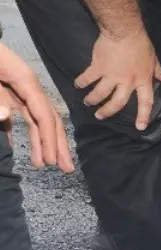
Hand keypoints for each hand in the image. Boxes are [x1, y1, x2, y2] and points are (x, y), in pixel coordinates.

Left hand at [0, 43, 72, 172]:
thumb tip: (7, 118)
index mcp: (25, 80)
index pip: (44, 114)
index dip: (49, 140)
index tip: (51, 162)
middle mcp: (27, 86)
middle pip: (48, 118)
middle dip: (57, 144)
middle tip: (66, 169)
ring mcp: (17, 89)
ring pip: (36, 119)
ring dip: (41, 142)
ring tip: (43, 164)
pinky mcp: (6, 91)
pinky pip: (18, 115)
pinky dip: (18, 132)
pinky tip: (16, 148)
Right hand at [73, 29, 160, 131]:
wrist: (123, 31)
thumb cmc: (141, 44)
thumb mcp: (153, 58)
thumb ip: (157, 71)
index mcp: (142, 80)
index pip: (146, 102)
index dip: (143, 116)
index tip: (140, 127)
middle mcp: (127, 82)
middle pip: (117, 103)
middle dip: (108, 111)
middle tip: (100, 116)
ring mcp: (111, 75)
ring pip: (100, 93)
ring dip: (92, 100)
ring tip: (87, 102)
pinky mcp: (98, 67)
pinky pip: (88, 78)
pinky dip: (81, 82)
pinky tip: (77, 85)